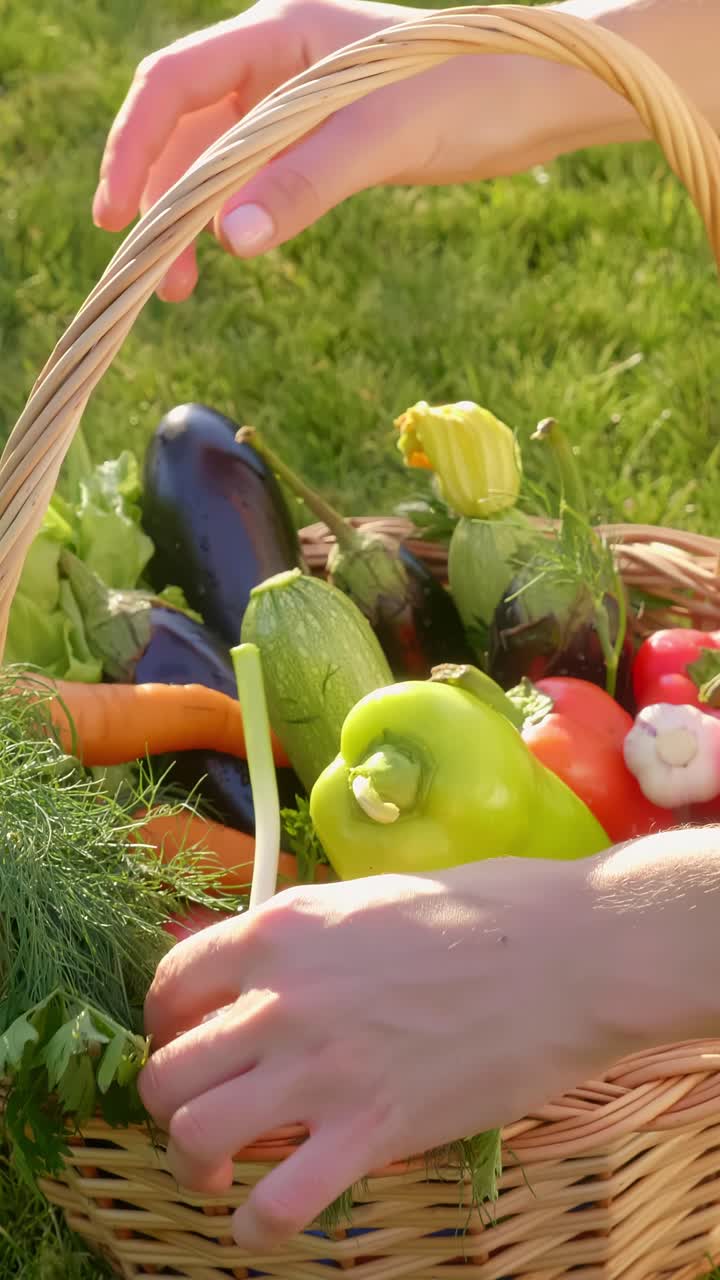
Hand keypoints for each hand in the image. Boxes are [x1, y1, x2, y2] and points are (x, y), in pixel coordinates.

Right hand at [92, 0, 574, 301]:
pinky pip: (259, 177)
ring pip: (220, 160)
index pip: (174, 84)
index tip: (116, 216)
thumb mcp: (383, 135)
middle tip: (157, 276)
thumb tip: (229, 241)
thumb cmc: (471, 92)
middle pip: (186, 129)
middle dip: (162, 199)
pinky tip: (232, 252)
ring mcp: (299, 101)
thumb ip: (306, 181)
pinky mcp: (324, 138)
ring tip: (183, 287)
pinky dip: (237, 216)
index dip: (133, 146)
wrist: (540, 98)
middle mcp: (278, 62)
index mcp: (280, 35)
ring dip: (195, 218)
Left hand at [138, 857, 632, 1250]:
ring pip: (196, 1135)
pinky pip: (276, 1204)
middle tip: (206, 1109)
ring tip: (223, 1169)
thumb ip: (308, 938)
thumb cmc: (484, 912)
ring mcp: (323, 1067)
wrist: (567, 955)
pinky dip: (254, 1226)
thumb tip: (274, 969)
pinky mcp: (372, 1130)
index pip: (171, 982)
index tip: (189, 1042)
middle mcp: (282, 998)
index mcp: (282, 930)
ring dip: (194, 1164)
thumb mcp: (370, 898)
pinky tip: (264, 1221)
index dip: (164, 1024)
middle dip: (171, 1100)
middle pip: (167, 1070)